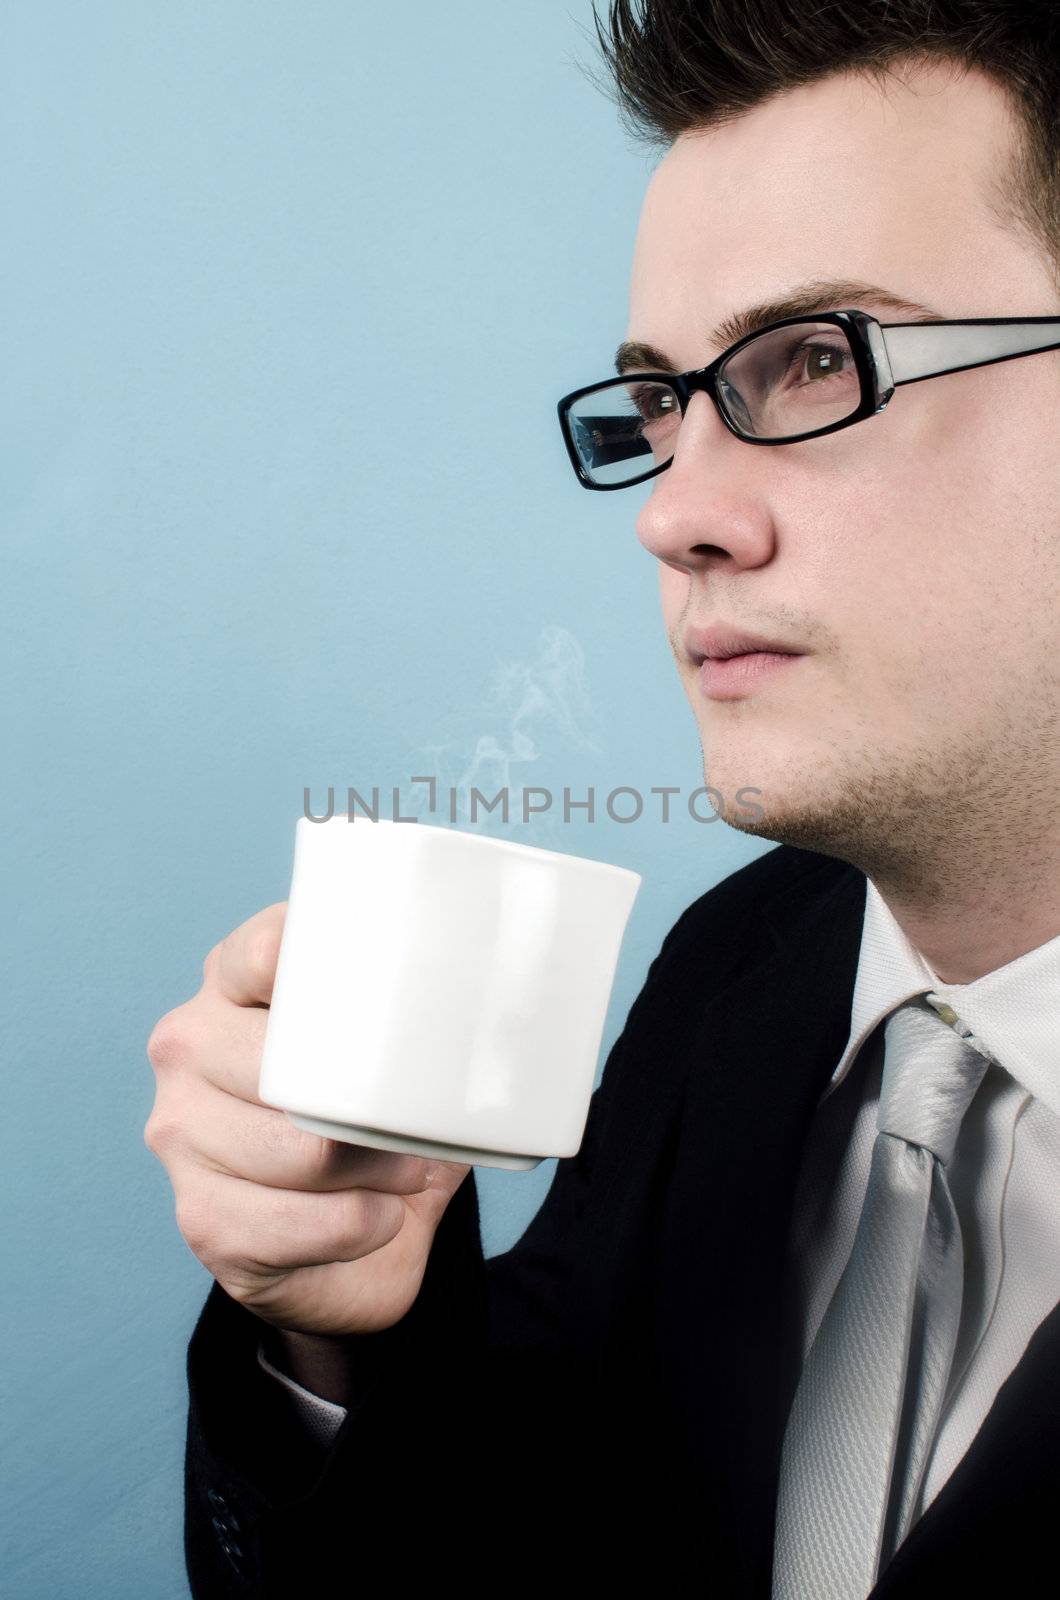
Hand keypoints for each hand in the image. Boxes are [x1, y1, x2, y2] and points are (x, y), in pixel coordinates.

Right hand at [144, 901, 471, 1337]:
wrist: (356, 1237)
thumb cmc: (376, 1117)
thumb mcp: (395, 1048)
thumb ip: (410, 1002)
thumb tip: (481, 988)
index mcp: (233, 980)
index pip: (260, 951)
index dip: (308, 962)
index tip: (367, 988)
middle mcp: (191, 1045)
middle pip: (285, 1065)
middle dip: (372, 1107)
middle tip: (416, 1125)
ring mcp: (182, 1132)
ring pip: (300, 1151)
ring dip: (379, 1173)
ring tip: (404, 1172)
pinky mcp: (202, 1217)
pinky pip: (297, 1224)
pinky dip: (359, 1226)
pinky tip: (374, 1217)